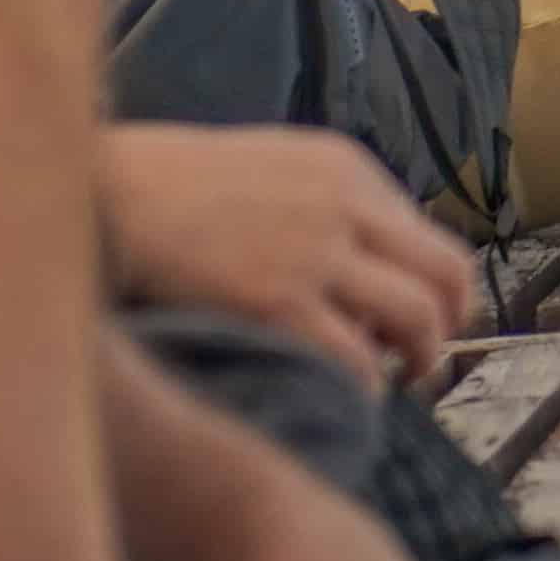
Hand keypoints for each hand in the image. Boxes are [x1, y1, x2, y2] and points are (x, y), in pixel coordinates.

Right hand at [98, 126, 480, 382]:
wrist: (111, 195)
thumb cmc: (181, 189)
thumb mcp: (276, 167)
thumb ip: (332, 205)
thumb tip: (376, 267)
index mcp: (347, 169)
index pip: (432, 236)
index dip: (439, 289)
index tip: (426, 319)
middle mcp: (345, 205)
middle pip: (445, 277)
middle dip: (448, 326)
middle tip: (423, 358)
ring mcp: (315, 254)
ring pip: (417, 319)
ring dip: (418, 359)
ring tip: (395, 379)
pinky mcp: (278, 302)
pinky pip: (356, 360)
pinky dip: (364, 385)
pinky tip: (346, 393)